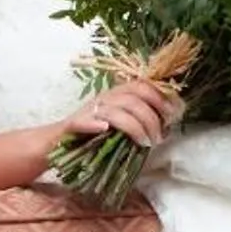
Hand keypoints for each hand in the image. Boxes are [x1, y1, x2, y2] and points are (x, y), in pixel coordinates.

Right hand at [63, 79, 184, 148]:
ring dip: (135, 127)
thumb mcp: (123, 127)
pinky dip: (94, 123)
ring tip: (145, 143)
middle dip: (151, 117)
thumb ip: (144, 122)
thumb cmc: (94, 138)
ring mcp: (88, 112)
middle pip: (132, 99)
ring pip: (115, 111)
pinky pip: (82, 121)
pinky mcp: (72, 126)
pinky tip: (105, 129)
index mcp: (117, 96)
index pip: (142, 86)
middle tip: (158, 137)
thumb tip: (171, 122)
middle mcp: (104, 99)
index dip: (160, 97)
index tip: (173, 115)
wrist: (57, 146)